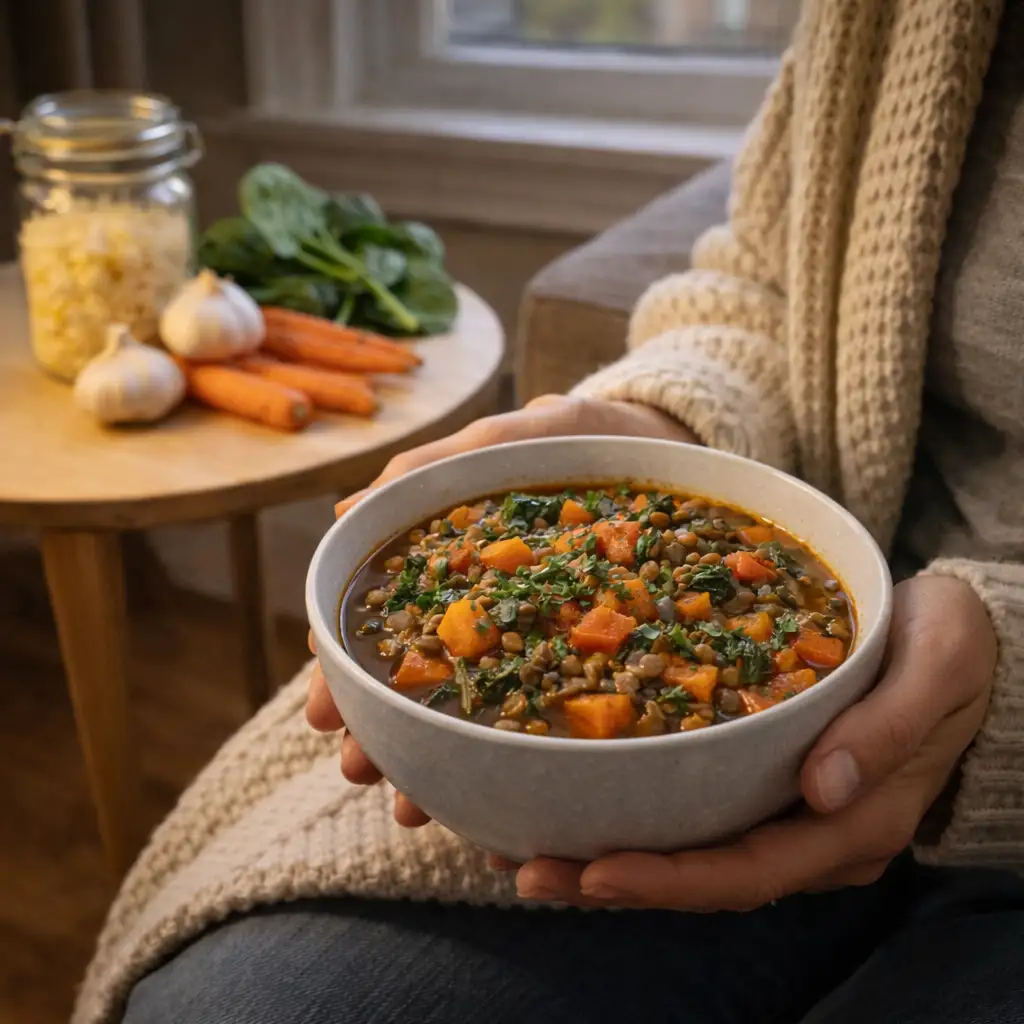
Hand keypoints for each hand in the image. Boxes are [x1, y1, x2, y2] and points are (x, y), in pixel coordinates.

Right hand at [307, 394, 697, 824]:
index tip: (326, 712)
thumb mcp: (504, 438)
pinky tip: (510, 801)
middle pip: (421, 680)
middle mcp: (486, 612)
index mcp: (453, 566)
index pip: (383, 626)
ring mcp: (537, 637)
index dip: (346, 670)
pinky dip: (524, 758)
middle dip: (382, 731)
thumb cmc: (573, 436)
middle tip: (358, 771)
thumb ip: (434, 469)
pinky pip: (555, 712)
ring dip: (438, 758)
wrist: (661, 443)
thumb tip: (347, 514)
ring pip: (477, 710)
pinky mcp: (592, 653)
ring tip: (413, 807)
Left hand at [512, 575, 996, 908]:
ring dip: (610, 857)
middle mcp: (814, 833)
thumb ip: (888, 729)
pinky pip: (696, 812)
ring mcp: (788, 812)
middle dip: (615, 880)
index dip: (673, 878)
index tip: (597, 869)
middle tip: (527, 869)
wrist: (958, 638)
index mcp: (856, 821)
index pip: (752, 871)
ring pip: (692, 852)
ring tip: (525, 849)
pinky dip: (635, 815)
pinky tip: (578, 797)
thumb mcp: (937, 667)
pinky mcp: (767, 780)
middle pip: (705, 877)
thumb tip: (822, 788)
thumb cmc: (950, 647)